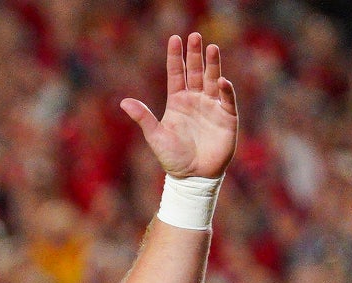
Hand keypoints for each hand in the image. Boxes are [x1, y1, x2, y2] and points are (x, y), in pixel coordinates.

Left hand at [121, 32, 237, 178]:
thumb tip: (124, 102)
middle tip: (194, 36)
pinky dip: (225, 90)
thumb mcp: (156, 137)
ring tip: (212, 48)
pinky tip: (221, 81)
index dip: (175, 57)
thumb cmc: (173, 158)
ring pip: (213, 80)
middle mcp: (195, 100)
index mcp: (177, 102)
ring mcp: (212, 107)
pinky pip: (226, 99)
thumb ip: (143, 118)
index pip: (176, 74)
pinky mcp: (227, 117)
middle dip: (195, 54)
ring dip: (213, 65)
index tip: (174, 39)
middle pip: (196, 72)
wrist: (193, 176)